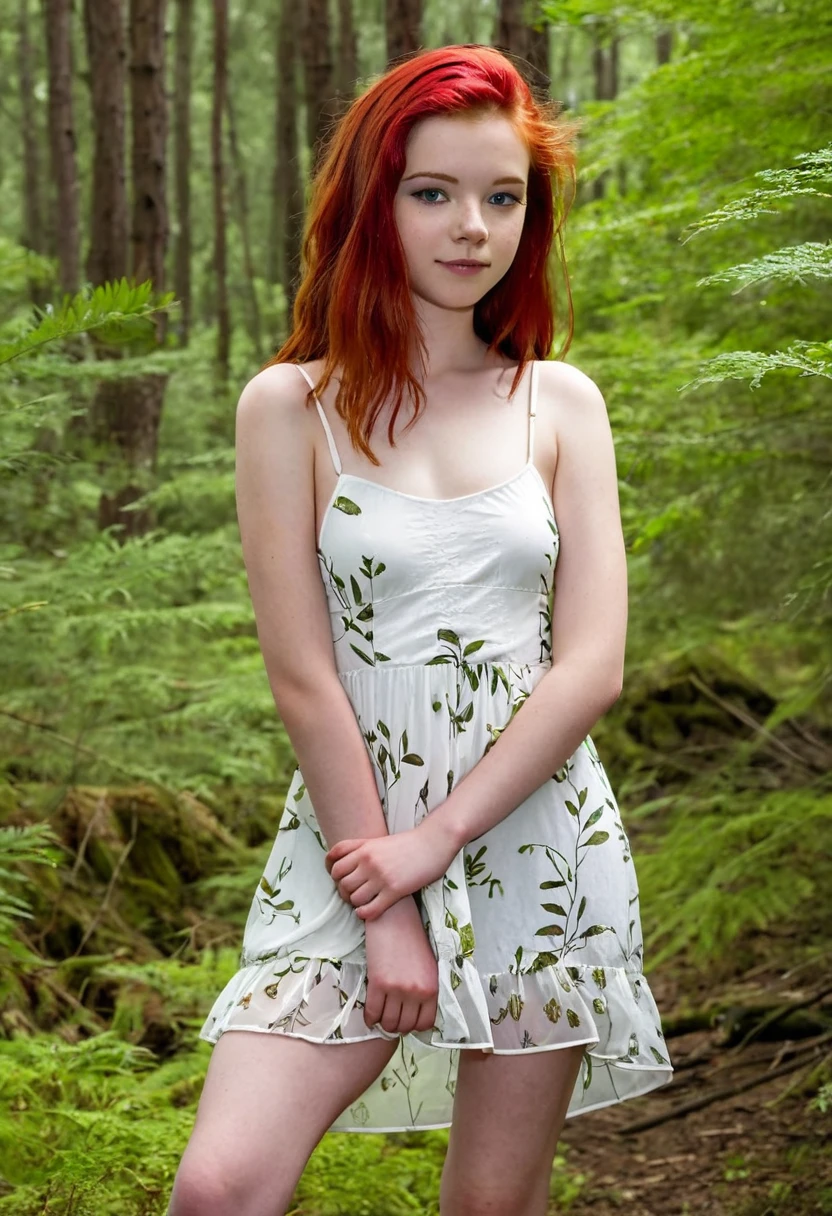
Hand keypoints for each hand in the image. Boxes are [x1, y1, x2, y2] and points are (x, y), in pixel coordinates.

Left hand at [325, 816, 459, 921]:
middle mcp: (369, 861)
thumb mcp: (380, 840)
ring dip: (355, 903)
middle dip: (343, 891)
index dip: (332, 872)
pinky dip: (365, 914)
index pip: (333, 861)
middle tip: (353, 893)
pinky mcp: (395, 890)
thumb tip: (342, 863)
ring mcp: (381, 876)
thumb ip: (361, 848)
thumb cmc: (409, 843)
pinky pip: (370, 910)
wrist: (434, 842)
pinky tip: (368, 911)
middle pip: (341, 882)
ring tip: (363, 902)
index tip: (339, 878)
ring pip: (354, 898)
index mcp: (364, 847)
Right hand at [363, 896, 437, 1034]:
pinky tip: (370, 1014)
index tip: (406, 1020)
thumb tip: (415, 1014)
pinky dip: (370, 1017)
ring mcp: (397, 988)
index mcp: (432, 988)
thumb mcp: (428, 966)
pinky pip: (372, 1012)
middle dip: (397, 1026)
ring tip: (381, 1016)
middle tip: (391, 1018)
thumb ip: (425, 990)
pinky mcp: (378, 982)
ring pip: (388, 1022)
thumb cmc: (411, 940)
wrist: (394, 918)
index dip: (414, 1026)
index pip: (425, 1023)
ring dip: (383, 1023)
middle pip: (405, 1026)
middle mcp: (416, 991)